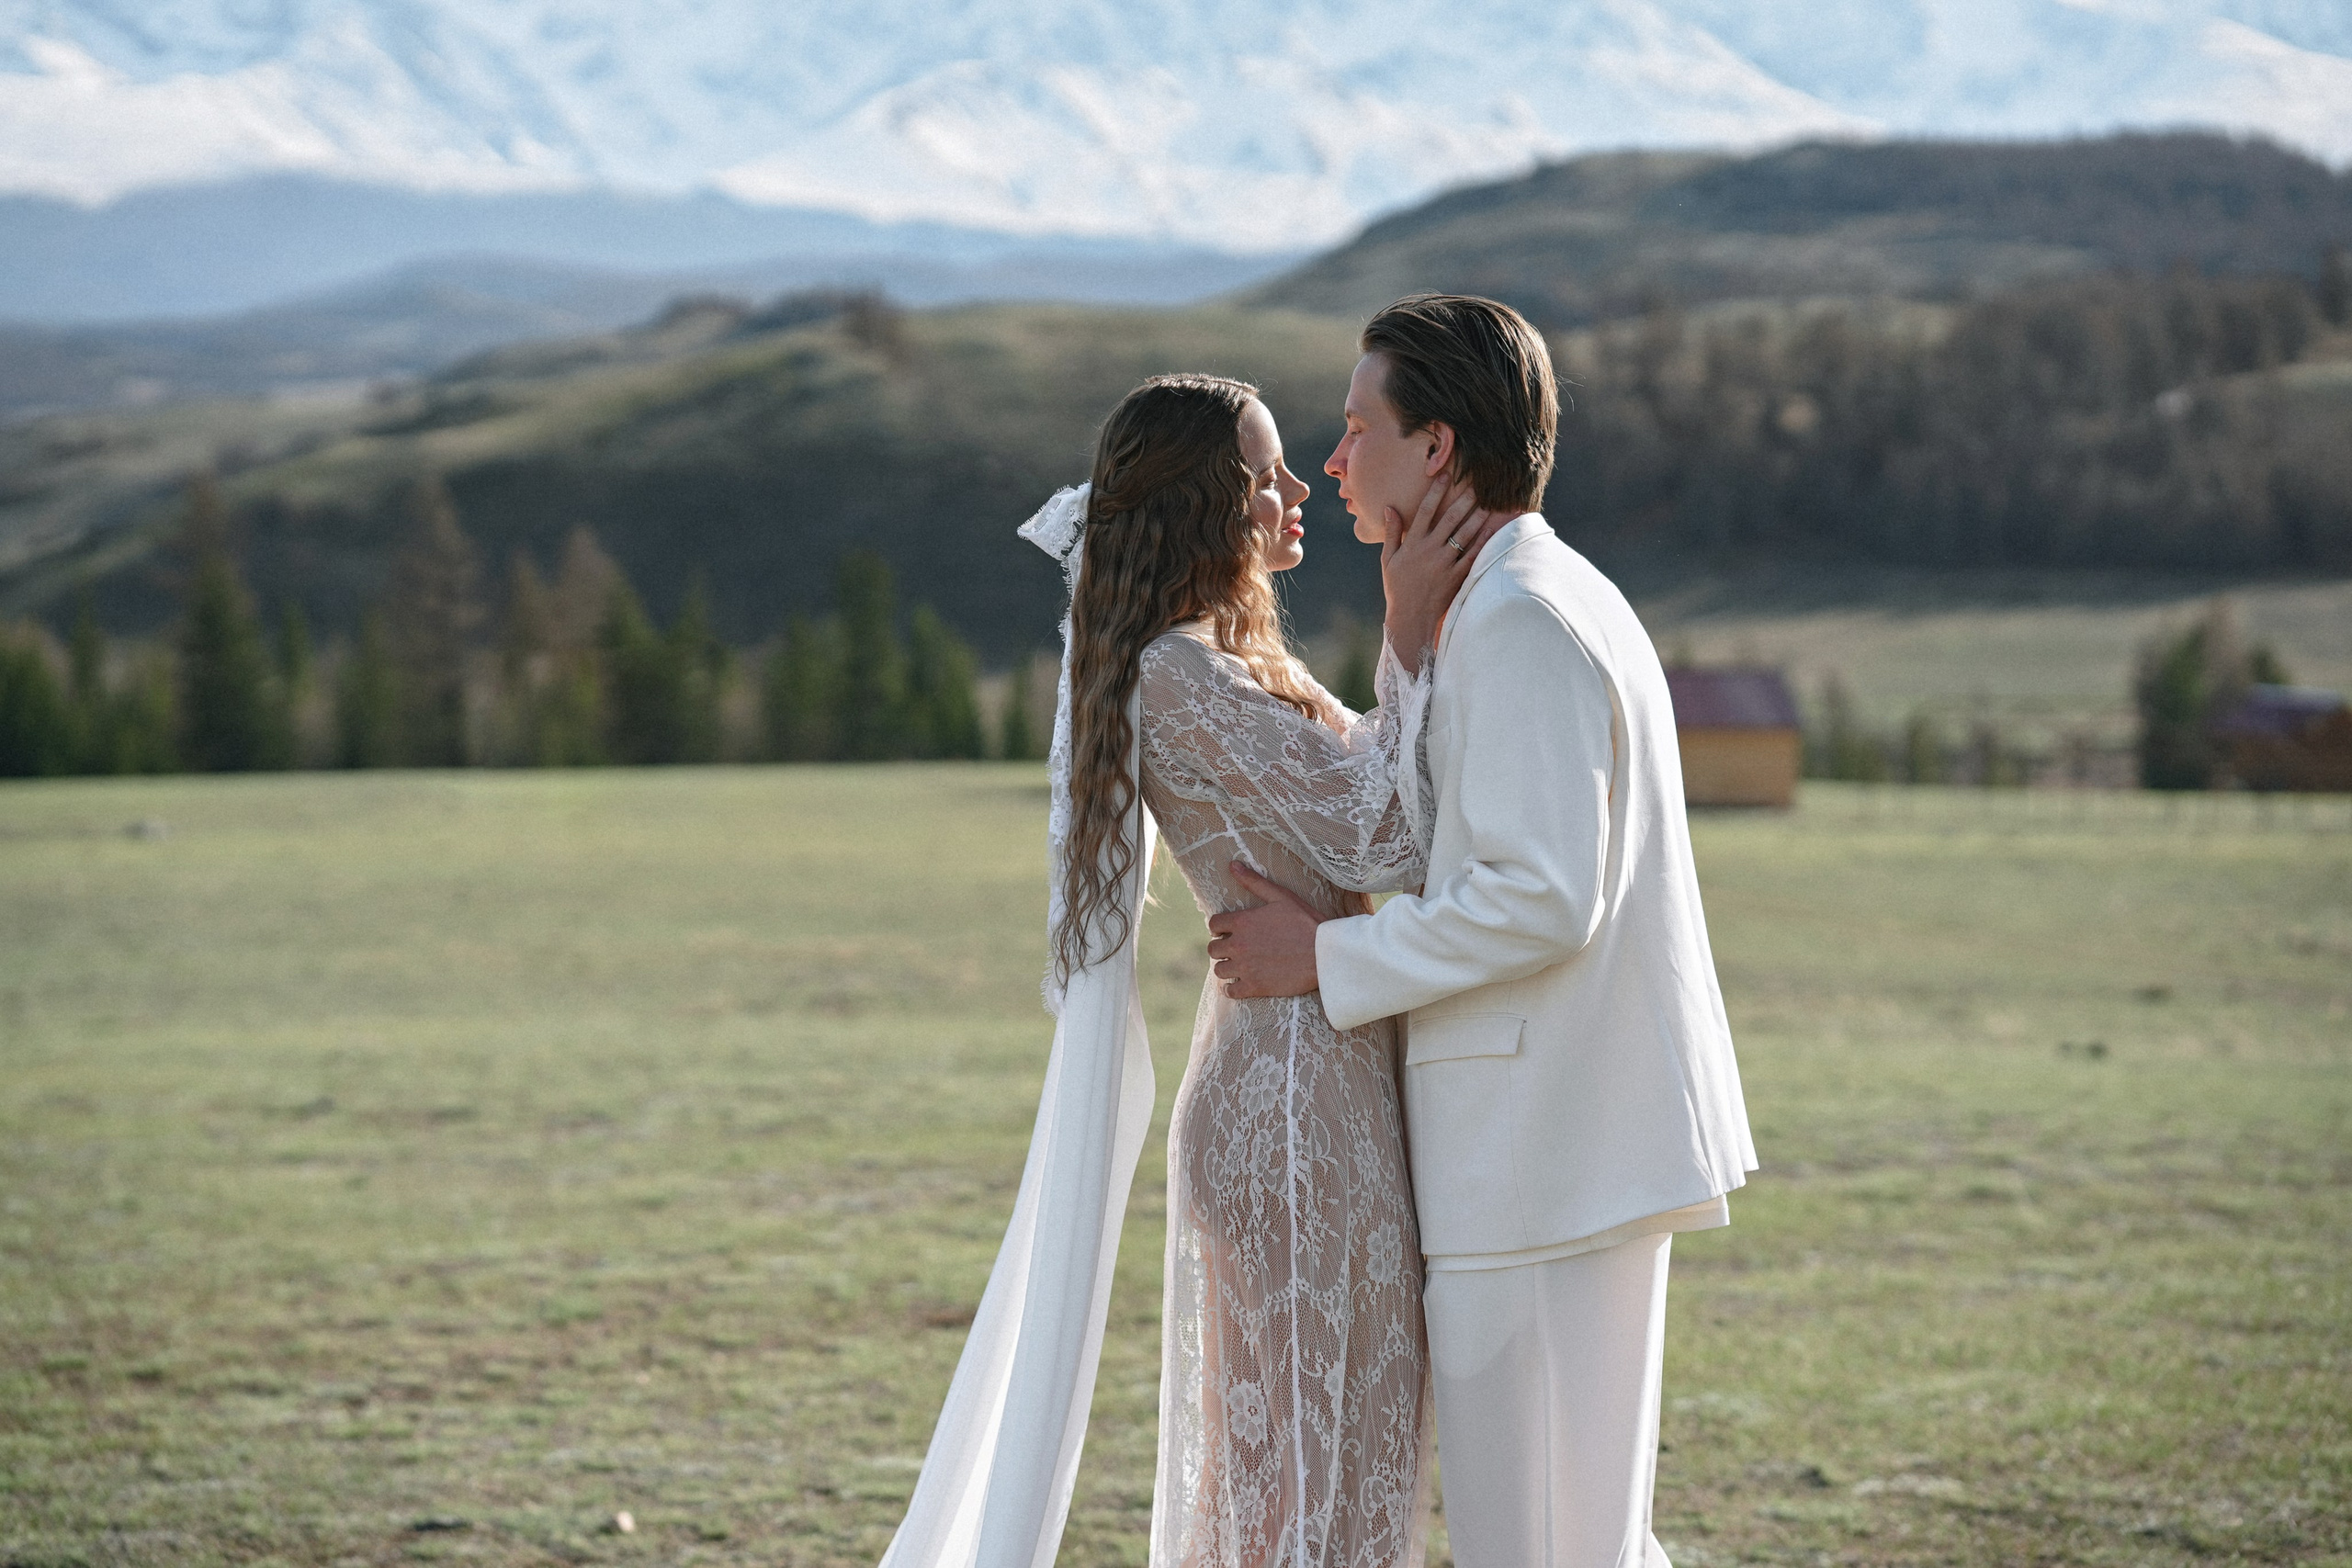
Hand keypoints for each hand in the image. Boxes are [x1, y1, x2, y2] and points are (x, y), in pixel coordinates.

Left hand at [1204, 863, 1326, 998]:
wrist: (1325, 954)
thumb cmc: (1306, 922)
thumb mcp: (1281, 897)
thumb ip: (1254, 882)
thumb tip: (1233, 864)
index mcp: (1242, 922)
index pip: (1214, 924)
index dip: (1221, 927)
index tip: (1230, 931)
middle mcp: (1238, 945)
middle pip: (1213, 949)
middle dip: (1222, 948)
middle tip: (1236, 949)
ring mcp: (1245, 967)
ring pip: (1219, 970)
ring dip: (1227, 968)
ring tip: (1239, 966)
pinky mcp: (1254, 987)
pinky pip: (1231, 991)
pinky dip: (1233, 989)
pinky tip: (1242, 984)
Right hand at [1381, 475, 1506, 673]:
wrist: (1410, 618)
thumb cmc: (1397, 588)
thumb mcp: (1388, 559)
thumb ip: (1392, 533)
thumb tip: (1389, 508)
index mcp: (1412, 544)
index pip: (1424, 512)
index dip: (1435, 492)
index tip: (1444, 476)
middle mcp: (1429, 551)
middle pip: (1449, 519)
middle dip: (1463, 499)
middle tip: (1477, 484)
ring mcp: (1444, 563)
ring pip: (1464, 534)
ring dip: (1478, 516)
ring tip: (1489, 501)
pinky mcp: (1457, 576)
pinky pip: (1473, 554)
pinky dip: (1483, 540)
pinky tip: (1493, 527)